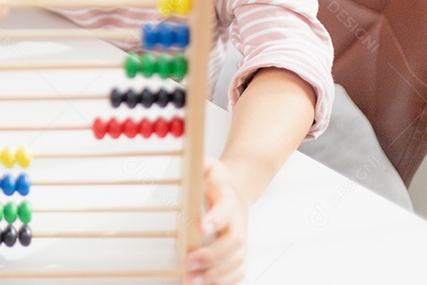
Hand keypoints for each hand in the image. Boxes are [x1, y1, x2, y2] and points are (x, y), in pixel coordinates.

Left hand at [185, 157, 247, 284]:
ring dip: (216, 273)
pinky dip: (225, 281)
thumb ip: (198, 161)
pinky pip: (238, 271)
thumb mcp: (207, 163)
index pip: (227, 209)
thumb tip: (186, 155)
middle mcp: (239, 221)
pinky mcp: (239, 253)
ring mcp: (241, 239)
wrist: (236, 189)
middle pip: (234, 242)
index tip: (200, 227)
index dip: (216, 219)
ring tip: (192, 279)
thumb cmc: (217, 179)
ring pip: (236, 261)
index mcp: (229, 199)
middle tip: (189, 262)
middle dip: (212, 254)